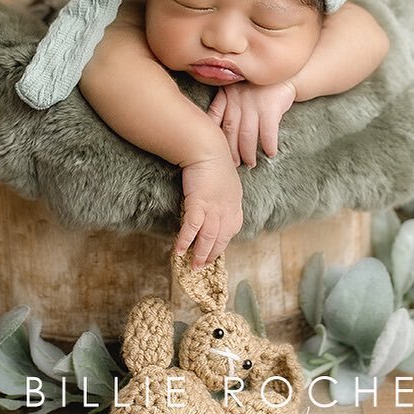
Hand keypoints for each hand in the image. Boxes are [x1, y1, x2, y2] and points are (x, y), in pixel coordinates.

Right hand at [174, 153, 243, 267]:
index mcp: (234, 203)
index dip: (223, 242)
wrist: (206, 148)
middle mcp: (227, 209)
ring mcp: (214, 208)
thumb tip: (216, 195)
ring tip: (194, 266)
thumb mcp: (225, 177)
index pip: (232, 229)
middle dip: (212, 254)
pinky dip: (186, 241)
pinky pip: (192, 228)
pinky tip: (179, 251)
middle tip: (203, 266)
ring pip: (208, 238)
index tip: (217, 250)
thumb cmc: (213, 158)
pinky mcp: (198, 204)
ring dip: (201, 254)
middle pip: (221, 238)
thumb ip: (223, 191)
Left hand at [207, 81, 296, 167]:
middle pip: (230, 130)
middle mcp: (238, 100)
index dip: (213, 134)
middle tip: (234, 164)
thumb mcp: (239, 88)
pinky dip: (268, 145)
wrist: (286, 73)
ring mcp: (254, 104)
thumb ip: (226, 102)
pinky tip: (270, 153)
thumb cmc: (259, 85)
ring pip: (247, 134)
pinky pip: (268, 131)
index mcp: (227, 95)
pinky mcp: (271, 107)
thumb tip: (212, 126)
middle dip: (231, 150)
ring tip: (250, 163)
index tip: (213, 149)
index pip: (214, 116)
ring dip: (248, 152)